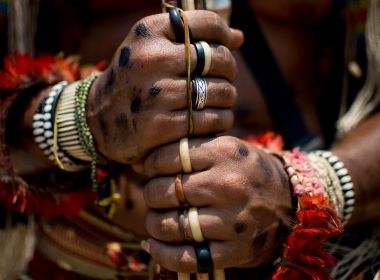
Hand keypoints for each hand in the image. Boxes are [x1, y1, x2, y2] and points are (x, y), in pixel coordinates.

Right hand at [86, 11, 243, 162]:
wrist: (98, 118)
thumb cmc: (134, 80)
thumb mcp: (150, 48)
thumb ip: (192, 39)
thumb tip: (239, 37)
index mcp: (149, 33)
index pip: (207, 24)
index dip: (225, 36)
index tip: (227, 48)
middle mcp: (151, 59)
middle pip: (218, 59)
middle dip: (230, 70)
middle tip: (225, 80)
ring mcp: (155, 94)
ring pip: (219, 92)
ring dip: (228, 98)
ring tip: (222, 100)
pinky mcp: (160, 126)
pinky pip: (210, 120)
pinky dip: (221, 120)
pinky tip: (216, 119)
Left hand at [141, 136, 292, 271]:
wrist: (291, 203)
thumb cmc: (248, 173)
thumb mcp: (227, 150)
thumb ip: (190, 151)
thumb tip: (142, 165)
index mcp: (225, 152)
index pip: (168, 157)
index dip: (151, 165)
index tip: (150, 171)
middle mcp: (230, 184)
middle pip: (165, 191)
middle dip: (150, 195)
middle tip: (154, 197)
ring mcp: (234, 219)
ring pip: (171, 224)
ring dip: (153, 224)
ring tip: (155, 220)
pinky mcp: (236, 250)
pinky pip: (186, 257)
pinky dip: (162, 254)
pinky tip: (153, 245)